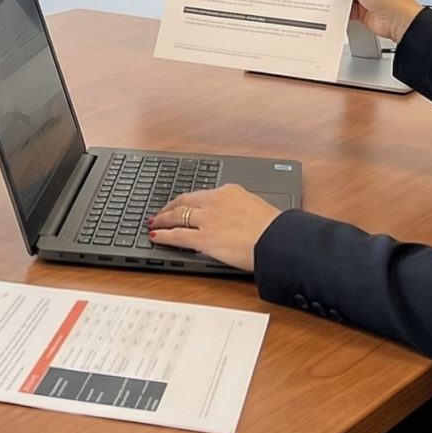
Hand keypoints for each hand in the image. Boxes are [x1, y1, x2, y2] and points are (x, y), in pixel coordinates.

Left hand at [146, 184, 281, 272]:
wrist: (278, 240)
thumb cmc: (275, 229)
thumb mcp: (257, 209)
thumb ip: (243, 210)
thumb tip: (240, 219)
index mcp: (230, 192)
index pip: (201, 195)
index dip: (187, 201)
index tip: (182, 204)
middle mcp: (215, 201)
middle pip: (184, 201)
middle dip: (169, 207)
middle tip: (160, 212)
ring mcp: (208, 219)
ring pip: (177, 216)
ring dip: (162, 220)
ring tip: (153, 223)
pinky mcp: (204, 238)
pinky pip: (177, 235)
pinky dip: (163, 235)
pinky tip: (156, 236)